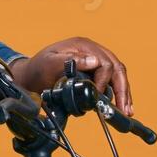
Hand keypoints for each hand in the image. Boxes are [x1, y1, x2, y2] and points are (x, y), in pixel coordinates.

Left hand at [9, 36, 133, 114]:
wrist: (29, 77)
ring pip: (117, 75)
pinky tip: (121, 106)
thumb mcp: (50, 63)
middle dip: (122, 89)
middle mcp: (91, 51)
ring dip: (123, 93)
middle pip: (116, 68)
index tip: (96, 95)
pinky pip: (111, 81)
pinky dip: (117, 93)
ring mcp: (94, 61)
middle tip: (124, 108)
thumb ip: (71, 60)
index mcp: (82, 45)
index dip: (103, 80)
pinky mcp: (93, 72)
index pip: (104, 62)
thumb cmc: (37, 69)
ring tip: (126, 111)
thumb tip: (94, 61)